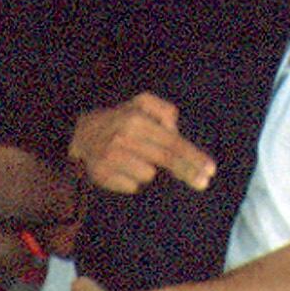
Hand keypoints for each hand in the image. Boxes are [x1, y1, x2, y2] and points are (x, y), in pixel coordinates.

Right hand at [68, 92, 213, 195]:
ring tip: (135, 161)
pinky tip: (122, 171)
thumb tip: (175, 131)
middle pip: (165, 159)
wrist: (79, 134)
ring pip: (148, 175)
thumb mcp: (140, 103)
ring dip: (148, 172)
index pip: (171, 141)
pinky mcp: (101, 174)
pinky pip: (131, 187)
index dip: (193, 156)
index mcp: (135, 118)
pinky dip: (131, 182)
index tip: (210, 169)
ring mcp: (111, 156)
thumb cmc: (119, 119)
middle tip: (204, 183)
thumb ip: (164, 111)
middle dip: (187, 172)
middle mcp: (123, 136)